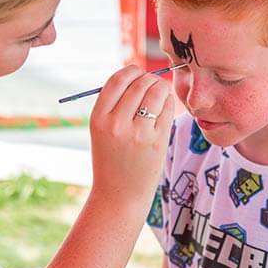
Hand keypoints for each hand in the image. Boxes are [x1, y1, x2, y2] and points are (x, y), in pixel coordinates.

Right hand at [89, 65, 174, 203]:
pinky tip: (165, 108)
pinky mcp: (157, 140)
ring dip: (161, 88)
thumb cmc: (112, 159)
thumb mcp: (101, 130)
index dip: (131, 72)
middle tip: (153, 86)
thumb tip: (138, 75)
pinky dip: (168, 103)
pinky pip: (167, 108)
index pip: (117, 79)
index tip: (138, 76)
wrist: (119, 195)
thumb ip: (114, 104)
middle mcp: (116, 123)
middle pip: (139, 83)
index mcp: (98, 118)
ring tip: (160, 95)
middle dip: (150, 79)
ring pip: (156, 92)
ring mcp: (138, 132)